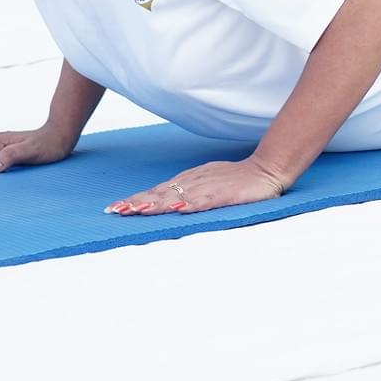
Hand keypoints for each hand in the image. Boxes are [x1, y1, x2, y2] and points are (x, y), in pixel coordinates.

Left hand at [106, 157, 290, 216]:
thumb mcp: (207, 184)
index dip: (136, 200)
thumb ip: (187, 194)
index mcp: (188, 181)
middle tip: (116, 212)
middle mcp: (194, 182)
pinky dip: (190, 204)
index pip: (156, 191)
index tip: (114, 209)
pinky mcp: (225, 193)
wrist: (267, 169)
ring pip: (178, 196)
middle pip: (161, 193)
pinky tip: (178, 209)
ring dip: (156, 204)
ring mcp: (209, 186)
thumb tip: (165, 205)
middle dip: (137, 203)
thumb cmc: (236, 179)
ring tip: (137, 211)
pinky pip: (205, 199)